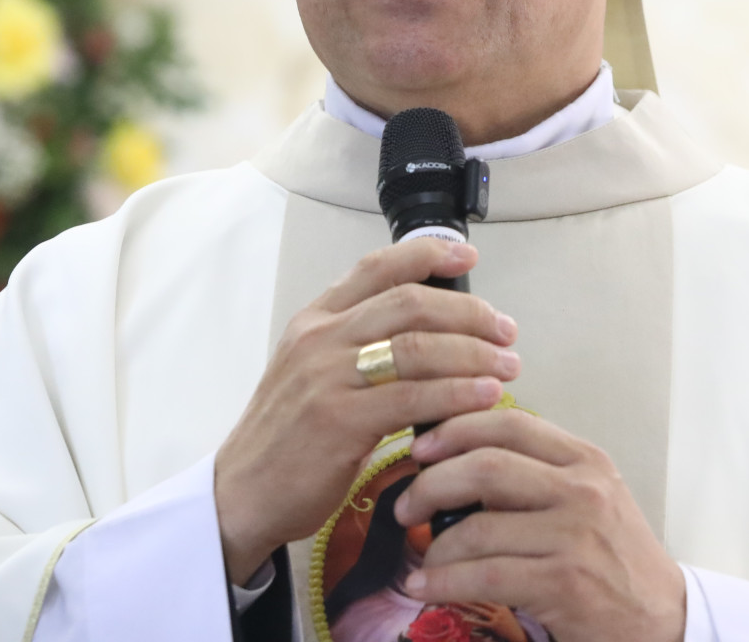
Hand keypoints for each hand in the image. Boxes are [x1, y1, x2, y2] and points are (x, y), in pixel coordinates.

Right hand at [213, 239, 519, 582]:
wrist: (241, 494)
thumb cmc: (288, 437)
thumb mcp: (312, 371)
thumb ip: (358, 344)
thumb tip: (430, 331)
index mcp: (315, 319)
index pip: (378, 268)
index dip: (429, 254)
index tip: (469, 256)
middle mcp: (320, 339)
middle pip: (410, 302)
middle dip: (469, 314)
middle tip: (505, 331)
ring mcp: (327, 378)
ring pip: (418, 347)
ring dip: (474, 355)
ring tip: (507, 367)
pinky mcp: (339, 421)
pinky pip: (414, 398)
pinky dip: (458, 394)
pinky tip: (484, 398)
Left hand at [394, 409, 685, 641]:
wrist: (661, 618)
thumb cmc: (614, 559)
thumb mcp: (588, 499)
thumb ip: (539, 475)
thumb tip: (460, 463)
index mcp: (586, 460)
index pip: (510, 424)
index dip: (456, 428)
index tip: (421, 447)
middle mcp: (583, 490)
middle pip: (487, 466)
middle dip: (432, 483)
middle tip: (408, 505)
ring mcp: (575, 536)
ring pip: (478, 527)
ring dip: (436, 546)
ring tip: (423, 560)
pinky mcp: (564, 583)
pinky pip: (484, 575)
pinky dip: (444, 581)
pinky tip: (426, 586)